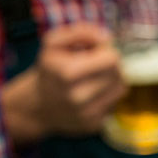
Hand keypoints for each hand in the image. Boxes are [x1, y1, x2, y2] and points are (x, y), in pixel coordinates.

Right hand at [2, 22, 125, 143]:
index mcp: (67, 73)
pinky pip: (114, 104)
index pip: (112, 59)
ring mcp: (86, 114)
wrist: (36, 105)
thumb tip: (106, 37)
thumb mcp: (54, 43)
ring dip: (113, 79)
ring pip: (121, 88)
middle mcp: (77, 97)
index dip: (107, 51)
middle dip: (111, 65)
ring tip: (95, 77)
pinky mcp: (92, 126)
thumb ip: (80, 32)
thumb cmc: (50, 70)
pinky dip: (107, 96)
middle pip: (118, 73)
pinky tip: (93, 94)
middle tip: (95, 64)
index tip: (96, 52)